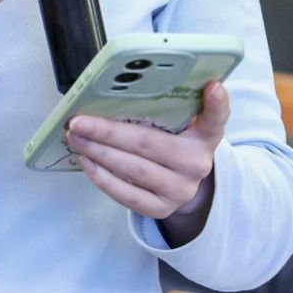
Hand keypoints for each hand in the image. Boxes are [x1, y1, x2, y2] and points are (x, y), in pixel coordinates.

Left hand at [66, 82, 227, 243]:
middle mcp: (197, 164)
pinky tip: (87, 161)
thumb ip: (171, 105)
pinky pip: (128, 195)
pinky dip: (103, 178)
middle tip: (79, 122)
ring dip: (100, 152)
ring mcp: (180, 190)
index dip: (216, 104)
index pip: (216, 119)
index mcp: (206, 136)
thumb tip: (131, 83)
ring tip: (76, 138)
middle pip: (150, 144)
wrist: (181, 184)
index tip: (212, 87)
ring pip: (135, 170)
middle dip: (109, 132)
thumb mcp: (182, 123)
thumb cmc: (174, 143)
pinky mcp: (161, 209)